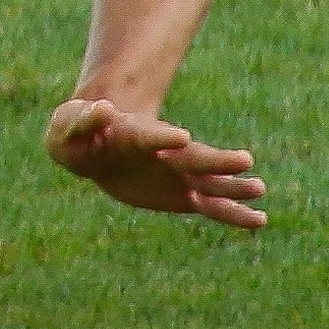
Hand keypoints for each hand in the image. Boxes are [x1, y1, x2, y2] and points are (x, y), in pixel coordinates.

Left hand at [45, 96, 266, 228]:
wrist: (94, 147)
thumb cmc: (78, 132)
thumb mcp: (69, 126)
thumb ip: (83, 121)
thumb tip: (101, 109)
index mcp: (136, 135)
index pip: (151, 135)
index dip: (163, 137)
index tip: (182, 137)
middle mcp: (165, 154)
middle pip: (193, 157)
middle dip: (216, 160)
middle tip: (245, 160)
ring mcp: (178, 175)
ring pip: (210, 182)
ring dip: (233, 186)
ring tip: (259, 189)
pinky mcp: (182, 196)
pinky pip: (212, 207)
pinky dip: (234, 214)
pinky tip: (259, 220)